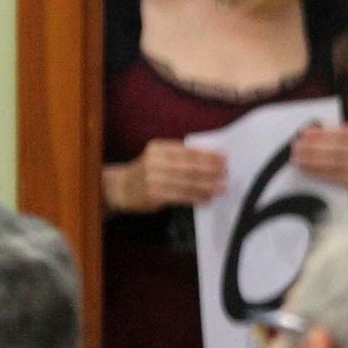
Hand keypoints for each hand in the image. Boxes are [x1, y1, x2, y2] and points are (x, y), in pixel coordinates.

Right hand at [103, 139, 226, 212]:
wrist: (121, 188)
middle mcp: (155, 162)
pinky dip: (196, 197)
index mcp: (158, 148)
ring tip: (221, 188)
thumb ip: (180, 156)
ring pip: (187, 183)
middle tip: (226, 173)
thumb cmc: (147, 171)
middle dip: (211, 170)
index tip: (224, 158)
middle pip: (189, 166)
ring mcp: (153, 179)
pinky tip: (206, 198)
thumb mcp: (159, 157)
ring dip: (207, 186)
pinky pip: (180, 196)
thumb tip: (211, 160)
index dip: (208, 155)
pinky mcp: (154, 195)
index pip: (188, 151)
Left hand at [290, 124, 347, 187]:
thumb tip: (307, 133)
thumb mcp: (342, 136)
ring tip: (299, 159)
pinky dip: (320, 173)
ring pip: (336, 165)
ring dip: (314, 162)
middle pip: (337, 150)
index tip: (304, 133)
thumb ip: (329, 133)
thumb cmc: (347, 149)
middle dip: (314, 149)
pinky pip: (337, 178)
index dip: (321, 134)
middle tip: (298, 148)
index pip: (340, 133)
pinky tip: (308, 170)